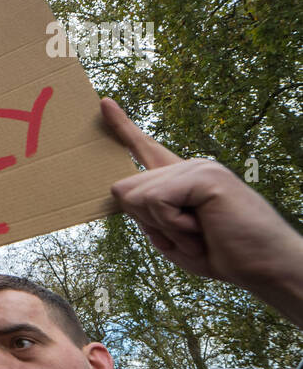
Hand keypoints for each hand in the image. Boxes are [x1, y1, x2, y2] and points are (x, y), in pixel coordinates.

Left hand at [102, 98, 302, 326]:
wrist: (264, 265)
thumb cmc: (221, 254)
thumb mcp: (171, 237)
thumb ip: (146, 215)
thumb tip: (121, 188)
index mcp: (180, 179)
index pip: (145, 148)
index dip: (121, 126)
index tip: (104, 102)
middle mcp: (188, 166)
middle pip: (124, 190)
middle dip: (148, 224)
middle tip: (191, 235)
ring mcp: (198, 167)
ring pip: (136, 197)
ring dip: (164, 228)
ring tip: (200, 233)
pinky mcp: (204, 175)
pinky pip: (156, 202)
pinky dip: (173, 226)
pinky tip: (203, 228)